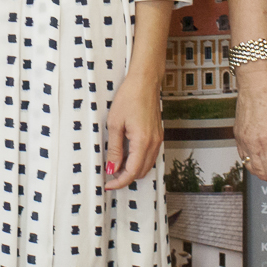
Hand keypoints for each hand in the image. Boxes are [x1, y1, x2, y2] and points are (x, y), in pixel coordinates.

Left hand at [103, 74, 163, 190]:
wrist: (144, 81)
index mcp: (143, 141)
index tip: (108, 184)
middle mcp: (154, 143)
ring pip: (147, 165)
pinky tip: (127, 156)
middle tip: (110, 176)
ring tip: (116, 166)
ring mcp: (158, 139)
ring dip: (133, 170)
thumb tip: (112, 168)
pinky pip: (150, 155)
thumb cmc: (129, 97)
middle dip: (126, 178)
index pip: (132, 172)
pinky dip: (139, 161)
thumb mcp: (115, 124)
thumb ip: (115, 149)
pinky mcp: (158, 135)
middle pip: (141, 172)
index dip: (119, 181)